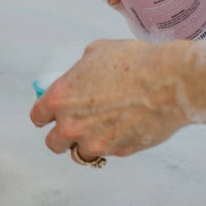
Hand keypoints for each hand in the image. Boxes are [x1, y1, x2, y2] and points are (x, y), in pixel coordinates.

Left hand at [30, 39, 189, 159]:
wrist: (167, 81)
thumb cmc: (134, 62)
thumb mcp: (97, 52)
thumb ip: (81, 69)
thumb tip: (83, 74)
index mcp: (60, 98)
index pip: (38, 116)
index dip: (45, 115)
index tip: (51, 116)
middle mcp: (72, 124)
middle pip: (53, 143)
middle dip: (63, 136)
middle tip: (76, 127)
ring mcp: (94, 142)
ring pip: (80, 153)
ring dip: (87, 144)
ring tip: (101, 131)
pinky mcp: (118, 152)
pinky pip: (109, 153)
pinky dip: (113, 144)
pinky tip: (124, 128)